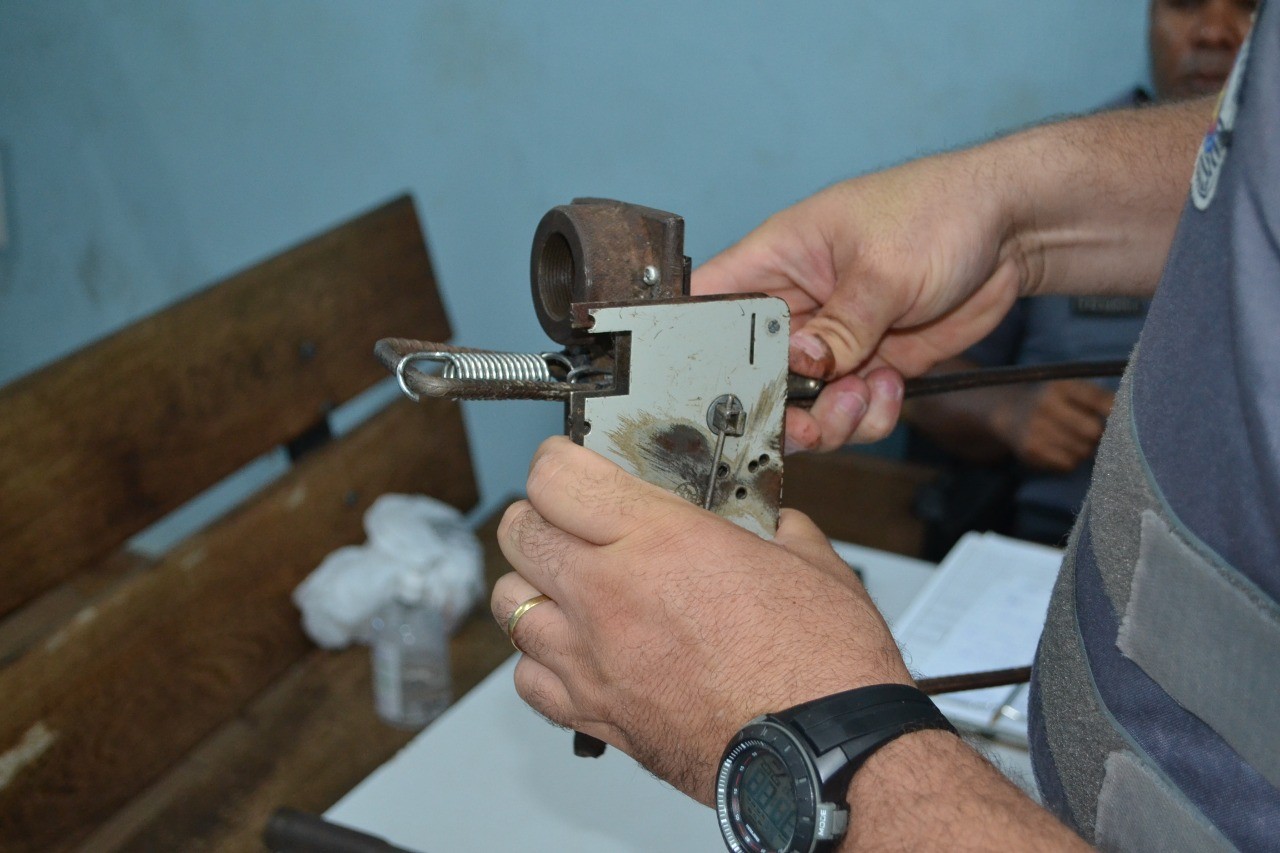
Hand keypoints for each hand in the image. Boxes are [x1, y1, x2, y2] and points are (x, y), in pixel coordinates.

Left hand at [490, 437, 911, 804]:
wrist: (826, 757)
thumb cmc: (823, 667)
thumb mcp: (806, 560)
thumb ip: (767, 526)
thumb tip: (765, 521)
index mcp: (662, 540)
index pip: (556, 477)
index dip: (558, 460)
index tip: (569, 463)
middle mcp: (612, 596)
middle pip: (519, 533)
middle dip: (539, 514)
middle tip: (567, 517)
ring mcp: (595, 660)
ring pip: (509, 603)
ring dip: (533, 584)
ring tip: (566, 583)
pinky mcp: (596, 716)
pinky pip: (529, 678)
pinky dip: (540, 660)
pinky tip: (574, 650)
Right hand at [693, 150, 1024, 450]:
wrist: (1011, 228)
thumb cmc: (939, 210)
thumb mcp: (882, 267)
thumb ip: (841, 325)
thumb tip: (803, 366)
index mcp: (776, 260)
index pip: (711, 303)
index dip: (700, 346)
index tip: (717, 388)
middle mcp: (796, 305)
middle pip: (753, 373)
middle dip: (778, 406)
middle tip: (804, 423)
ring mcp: (832, 340)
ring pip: (803, 404)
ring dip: (829, 419)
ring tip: (864, 394)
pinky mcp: (868, 364)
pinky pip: (850, 411)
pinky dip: (869, 415)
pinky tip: (892, 383)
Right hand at [992, 381, 1112, 471]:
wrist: (1010, 413)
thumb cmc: (1056, 401)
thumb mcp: (1073, 390)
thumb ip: (1102, 399)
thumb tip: (1135, 416)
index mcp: (1061, 385)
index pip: (1100, 402)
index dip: (1116, 414)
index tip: (1122, 420)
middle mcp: (1045, 405)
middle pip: (1093, 432)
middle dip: (1099, 436)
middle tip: (1095, 433)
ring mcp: (1035, 429)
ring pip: (1082, 451)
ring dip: (1085, 449)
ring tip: (1074, 440)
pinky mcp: (1030, 451)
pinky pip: (1068, 464)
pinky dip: (1070, 460)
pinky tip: (1060, 449)